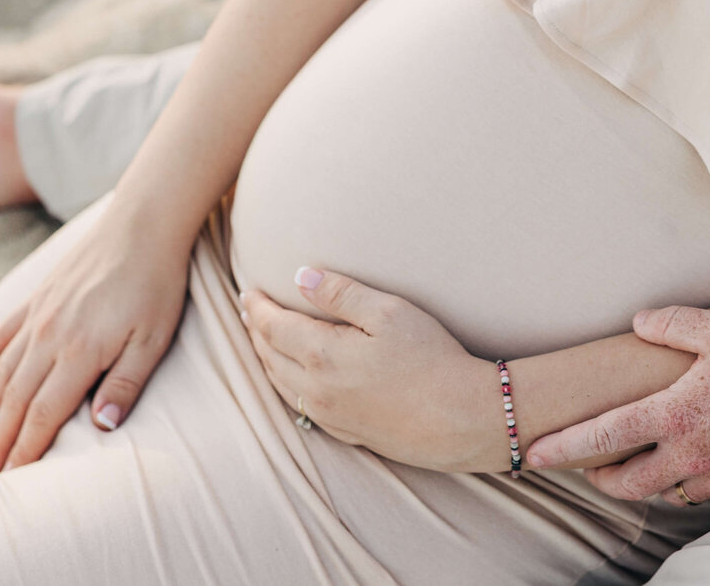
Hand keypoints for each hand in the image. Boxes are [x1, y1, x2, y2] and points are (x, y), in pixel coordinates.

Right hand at [0, 206, 189, 470]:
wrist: (143, 224)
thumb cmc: (156, 284)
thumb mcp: (153, 340)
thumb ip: (125, 384)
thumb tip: (100, 428)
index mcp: (78, 353)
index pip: (44, 414)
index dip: (26, 449)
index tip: (11, 477)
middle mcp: (48, 336)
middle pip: (17, 399)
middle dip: (0, 438)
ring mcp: (39, 314)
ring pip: (4, 370)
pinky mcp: (39, 294)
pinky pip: (3, 330)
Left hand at [240, 269, 503, 472]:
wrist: (462, 419)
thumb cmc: (432, 359)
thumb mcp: (389, 312)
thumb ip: (340, 293)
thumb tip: (299, 276)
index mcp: (322, 356)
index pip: (273, 327)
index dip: (256, 307)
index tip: (247, 291)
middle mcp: (316, 390)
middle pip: (270, 356)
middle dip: (256, 331)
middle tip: (248, 311)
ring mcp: (330, 416)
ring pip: (281, 384)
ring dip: (266, 359)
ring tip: (262, 340)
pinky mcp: (347, 433)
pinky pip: (299, 406)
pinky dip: (285, 384)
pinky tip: (292, 378)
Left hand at [524, 307, 709, 504]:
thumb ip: (673, 323)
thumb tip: (638, 320)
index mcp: (676, 414)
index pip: (603, 436)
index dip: (563, 447)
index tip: (531, 455)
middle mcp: (692, 454)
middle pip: (628, 483)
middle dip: (601, 478)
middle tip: (587, 468)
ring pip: (665, 491)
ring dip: (645, 481)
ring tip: (637, 462)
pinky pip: (701, 493)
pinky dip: (685, 482)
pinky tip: (689, 463)